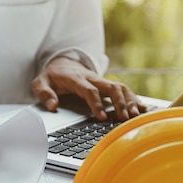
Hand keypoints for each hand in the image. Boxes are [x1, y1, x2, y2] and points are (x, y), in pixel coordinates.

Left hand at [31, 57, 146, 120]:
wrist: (62, 64)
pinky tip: (142, 109)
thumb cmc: (52, 77)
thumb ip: (44, 93)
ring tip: (134, 117)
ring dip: (129, 101)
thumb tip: (53, 106)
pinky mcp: (107, 84)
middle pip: (110, 87)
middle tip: (124, 118)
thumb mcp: (40, 82)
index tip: (102, 117)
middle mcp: (91, 78)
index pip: (88, 90)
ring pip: (120, 87)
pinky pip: (123, 90)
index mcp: (75, 79)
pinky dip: (134, 99)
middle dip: (120, 102)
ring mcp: (101, 81)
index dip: (96, 103)